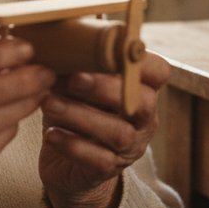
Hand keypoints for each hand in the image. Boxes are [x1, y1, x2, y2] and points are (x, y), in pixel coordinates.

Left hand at [38, 54, 171, 207]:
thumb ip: (77, 62)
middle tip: (73, 78)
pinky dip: (72, 145)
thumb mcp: (77, 83)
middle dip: (106, 88)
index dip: (141, 60)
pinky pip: (98, 160)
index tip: (109, 49)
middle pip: (141, 102)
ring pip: (118, 132)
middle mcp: (143, 118)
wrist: (66, 162)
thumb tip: (57, 37)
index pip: (159, 71)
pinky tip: (51, 134)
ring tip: (49, 102)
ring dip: (81, 115)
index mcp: (141, 89)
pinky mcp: (109, 170)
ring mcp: (130, 147)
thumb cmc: (75, 108)